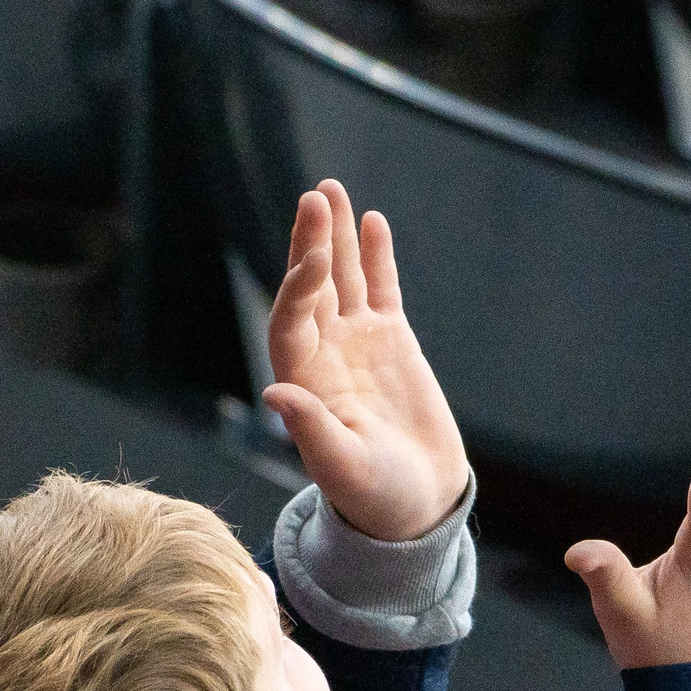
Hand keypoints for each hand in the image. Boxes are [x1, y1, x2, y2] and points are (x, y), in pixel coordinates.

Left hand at [262, 180, 470, 541]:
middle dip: (310, 243)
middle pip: (310, 287)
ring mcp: (357, 343)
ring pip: (343, 279)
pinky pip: (380, 289)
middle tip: (314, 197)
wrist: (415, 502)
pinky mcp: (391, 341)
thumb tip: (275, 393)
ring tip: (331, 189)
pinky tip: (372, 222)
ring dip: (336, 237)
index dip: (298, 289)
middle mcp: (323, 354)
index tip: (313, 260)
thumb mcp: (343, 468)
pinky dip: (376, 257)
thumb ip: (312, 430)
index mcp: (303, 382)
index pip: (290, 322)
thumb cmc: (374, 496)